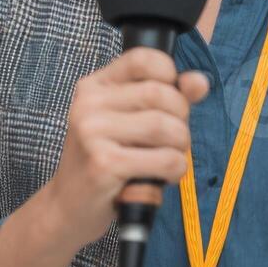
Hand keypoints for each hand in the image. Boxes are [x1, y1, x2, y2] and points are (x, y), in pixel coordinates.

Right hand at [43, 47, 209, 248]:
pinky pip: (165, 159)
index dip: (170, 75)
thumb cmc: (106, 161)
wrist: (67, 207)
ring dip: (180, 149)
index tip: (171, 101)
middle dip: (181, 121)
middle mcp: (89, 104)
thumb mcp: (131, 123)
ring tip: (167, 161)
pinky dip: (174, 170)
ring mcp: (92, 133)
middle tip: (172, 141)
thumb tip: (200, 81)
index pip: (143, 59)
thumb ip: (168, 97)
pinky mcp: (104, 164)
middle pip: (161, 94)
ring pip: (166, 128)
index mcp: (94, 86)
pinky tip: (161, 179)